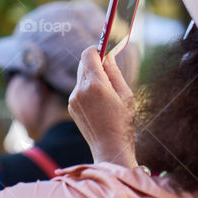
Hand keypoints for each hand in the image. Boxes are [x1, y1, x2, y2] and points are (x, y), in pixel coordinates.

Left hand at [68, 46, 136, 166]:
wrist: (110, 148)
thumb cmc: (123, 122)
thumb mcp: (125, 94)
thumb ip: (114, 72)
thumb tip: (108, 55)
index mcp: (96, 84)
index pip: (89, 54)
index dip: (97, 49)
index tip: (106, 50)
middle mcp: (80, 90)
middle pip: (84, 64)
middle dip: (96, 63)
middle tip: (110, 69)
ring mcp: (73, 99)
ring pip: (81, 77)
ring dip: (92, 77)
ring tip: (107, 93)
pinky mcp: (72, 107)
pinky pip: (79, 90)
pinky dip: (88, 89)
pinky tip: (100, 104)